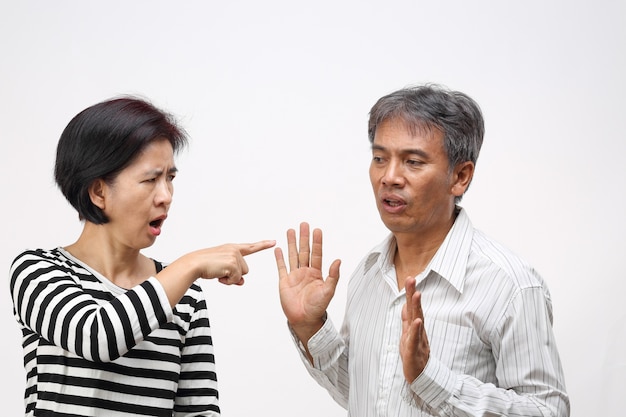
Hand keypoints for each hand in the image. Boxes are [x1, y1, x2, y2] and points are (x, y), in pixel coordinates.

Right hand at [193, 240, 276, 284]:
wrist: (193, 264)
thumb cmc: (204, 266)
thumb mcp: (222, 269)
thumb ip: (234, 274)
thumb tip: (242, 282)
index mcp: (231, 248)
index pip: (250, 247)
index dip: (263, 245)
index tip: (274, 242)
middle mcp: (234, 250)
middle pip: (245, 269)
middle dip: (235, 275)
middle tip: (220, 273)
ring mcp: (234, 255)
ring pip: (241, 275)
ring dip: (230, 278)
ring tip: (218, 273)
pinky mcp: (232, 263)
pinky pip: (236, 279)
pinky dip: (227, 281)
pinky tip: (218, 276)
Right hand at [274, 222, 340, 341]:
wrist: (304, 319)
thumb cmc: (317, 307)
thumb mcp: (329, 291)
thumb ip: (333, 275)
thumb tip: (338, 260)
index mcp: (316, 273)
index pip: (316, 253)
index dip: (317, 242)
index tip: (316, 230)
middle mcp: (305, 272)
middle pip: (304, 251)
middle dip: (304, 237)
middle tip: (303, 224)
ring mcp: (294, 276)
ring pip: (293, 256)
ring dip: (291, 243)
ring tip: (290, 231)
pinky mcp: (284, 282)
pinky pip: (281, 267)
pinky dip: (279, 258)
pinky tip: (278, 249)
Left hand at [400, 276, 429, 382]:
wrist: (421, 376)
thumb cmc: (414, 355)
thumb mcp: (407, 335)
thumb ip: (407, 320)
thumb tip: (405, 306)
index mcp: (414, 327)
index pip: (412, 307)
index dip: (411, 293)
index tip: (410, 278)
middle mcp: (418, 331)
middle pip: (415, 310)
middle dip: (413, 294)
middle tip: (412, 279)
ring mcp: (417, 340)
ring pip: (417, 322)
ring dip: (417, 308)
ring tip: (417, 294)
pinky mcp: (413, 352)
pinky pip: (414, 340)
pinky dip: (415, 330)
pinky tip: (416, 321)